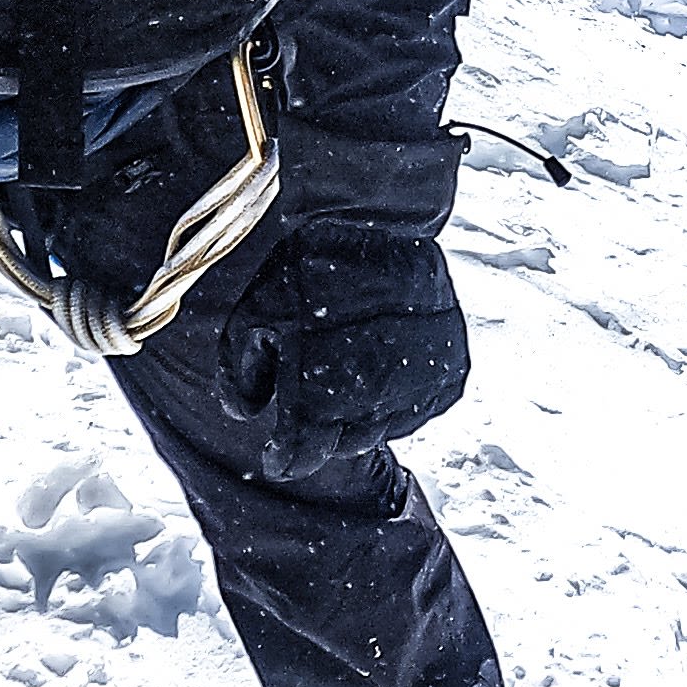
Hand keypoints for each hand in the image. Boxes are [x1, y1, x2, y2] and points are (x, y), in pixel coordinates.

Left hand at [218, 227, 468, 479]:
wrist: (378, 226)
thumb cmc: (308, 270)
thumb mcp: (252, 316)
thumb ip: (239, 375)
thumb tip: (246, 413)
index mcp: (316, 397)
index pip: (299, 458)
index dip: (283, 460)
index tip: (276, 455)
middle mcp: (368, 404)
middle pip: (342, 445)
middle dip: (321, 431)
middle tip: (313, 395)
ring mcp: (413, 390)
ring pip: (382, 430)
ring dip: (361, 415)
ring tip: (348, 373)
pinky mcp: (447, 375)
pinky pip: (419, 408)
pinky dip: (399, 398)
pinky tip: (384, 366)